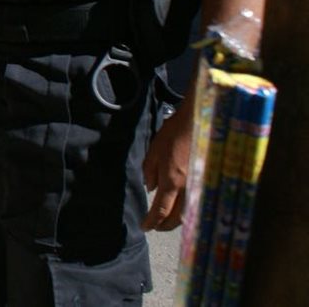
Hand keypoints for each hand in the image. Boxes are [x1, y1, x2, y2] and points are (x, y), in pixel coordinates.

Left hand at [141, 99, 192, 230]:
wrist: (197, 124)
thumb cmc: (173, 135)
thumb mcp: (153, 151)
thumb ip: (150, 172)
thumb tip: (151, 190)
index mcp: (172, 181)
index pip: (161, 209)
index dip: (152, 221)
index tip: (144, 227)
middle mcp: (187, 188)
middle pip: (177, 217)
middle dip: (165, 225)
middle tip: (155, 227)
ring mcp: (199, 186)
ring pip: (189, 213)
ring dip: (177, 221)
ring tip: (166, 222)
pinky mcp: (206, 181)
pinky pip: (197, 203)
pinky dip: (188, 212)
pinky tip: (182, 212)